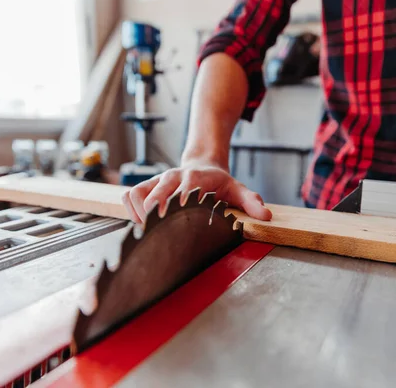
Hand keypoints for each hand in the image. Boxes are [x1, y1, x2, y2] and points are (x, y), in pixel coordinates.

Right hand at [121, 162, 271, 223]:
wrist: (203, 163)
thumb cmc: (219, 181)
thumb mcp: (238, 188)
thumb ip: (251, 201)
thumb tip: (265, 216)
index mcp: (196, 177)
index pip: (186, 186)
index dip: (181, 199)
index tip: (179, 216)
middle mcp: (173, 176)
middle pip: (157, 190)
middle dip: (155, 211)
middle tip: (157, 232)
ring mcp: (158, 181)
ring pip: (138, 192)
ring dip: (139, 212)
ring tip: (145, 231)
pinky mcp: (148, 186)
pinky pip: (130, 195)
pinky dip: (130, 209)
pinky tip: (140, 224)